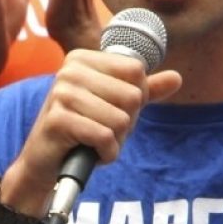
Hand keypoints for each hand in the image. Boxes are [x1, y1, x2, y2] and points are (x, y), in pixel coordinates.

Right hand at [4, 48, 181, 207]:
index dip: (135, 99)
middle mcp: (70, 70)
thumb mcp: (114, 107)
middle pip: (132, 96)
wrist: (44, 164)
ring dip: (115, 141)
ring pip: (121, 119)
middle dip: (126, 124)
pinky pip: (105, 137)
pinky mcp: (58, 120)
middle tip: (101, 130)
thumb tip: (177, 78)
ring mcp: (62, 94)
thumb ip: (144, 90)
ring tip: (92, 142)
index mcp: (83, 59)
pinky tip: (89, 153)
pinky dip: (105, 153)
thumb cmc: (81, 133)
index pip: (136, 71)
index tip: (110, 110)